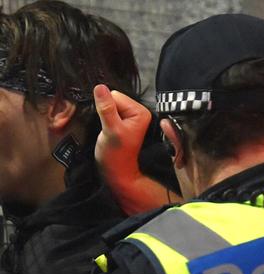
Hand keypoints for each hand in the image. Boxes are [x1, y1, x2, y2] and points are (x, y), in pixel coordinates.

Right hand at [93, 85, 180, 214]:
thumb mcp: (111, 130)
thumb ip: (106, 109)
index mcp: (140, 112)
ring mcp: (129, 116)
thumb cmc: (116, 155)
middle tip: (107, 129)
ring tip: (107, 131)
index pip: (115, 95)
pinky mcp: (121, 121)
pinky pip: (107, 111)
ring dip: (102, 116)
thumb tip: (100, 87)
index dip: (107, 108)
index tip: (109, 124)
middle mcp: (137, 111)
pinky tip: (106, 130)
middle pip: (111, 98)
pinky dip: (102, 119)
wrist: (116, 172)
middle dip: (104, 111)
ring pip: (107, 104)